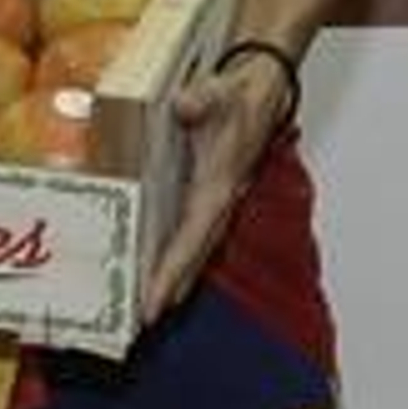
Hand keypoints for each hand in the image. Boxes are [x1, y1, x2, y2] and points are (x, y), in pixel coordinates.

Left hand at [142, 53, 288, 322]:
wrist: (263, 88)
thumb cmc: (240, 94)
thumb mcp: (220, 90)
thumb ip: (202, 99)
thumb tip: (186, 105)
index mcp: (219, 184)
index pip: (193, 236)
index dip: (173, 270)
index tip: (154, 301)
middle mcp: (219, 199)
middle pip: (194, 255)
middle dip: (171, 288)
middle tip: (144, 321)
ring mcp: (216, 201)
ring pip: (196, 250)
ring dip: (176, 279)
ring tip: (151, 310)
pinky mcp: (209, 196)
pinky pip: (193, 235)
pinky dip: (179, 258)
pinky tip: (162, 272)